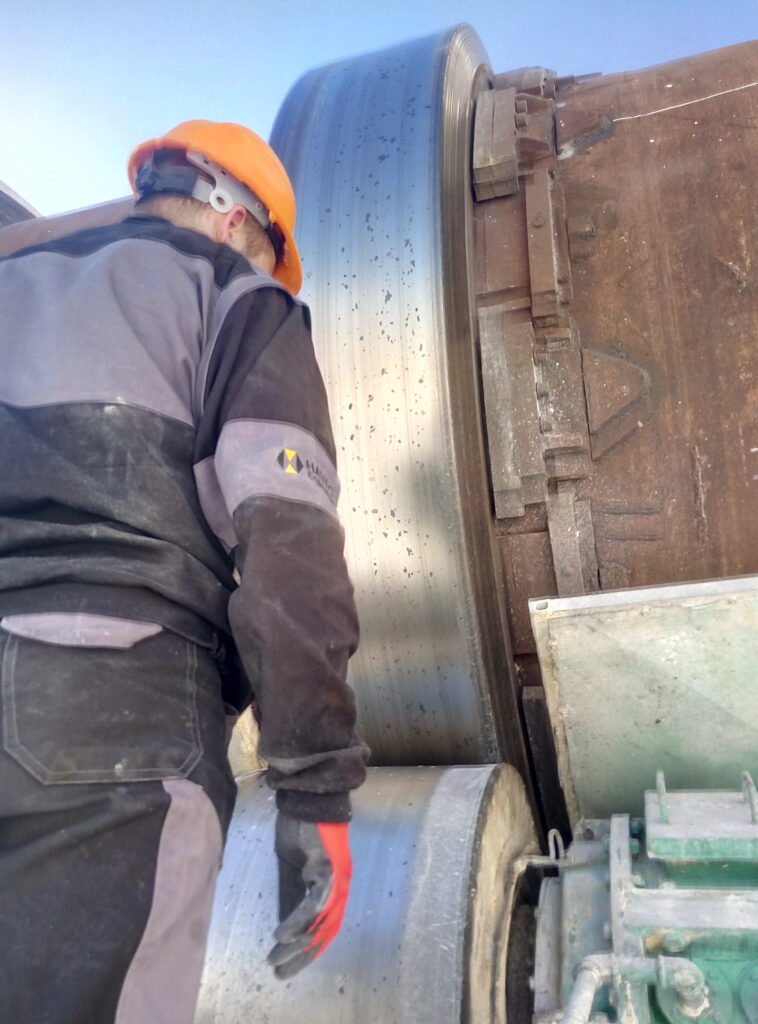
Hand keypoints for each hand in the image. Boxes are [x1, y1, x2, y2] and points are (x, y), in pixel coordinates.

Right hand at [268, 814, 351, 978]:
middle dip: (303, 955)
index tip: (286, 966)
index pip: (324, 926)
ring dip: (298, 944)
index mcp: (333, 884)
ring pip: (321, 922)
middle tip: (280, 974)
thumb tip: (286, 919)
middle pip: (326, 931)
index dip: (307, 949)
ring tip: (276, 959)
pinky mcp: (327, 867)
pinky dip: (298, 921)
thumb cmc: (301, 827)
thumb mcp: (294, 865)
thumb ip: (293, 890)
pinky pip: (314, 902)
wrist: (309, 796)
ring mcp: (336, 876)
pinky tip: (281, 935)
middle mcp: (340, 884)